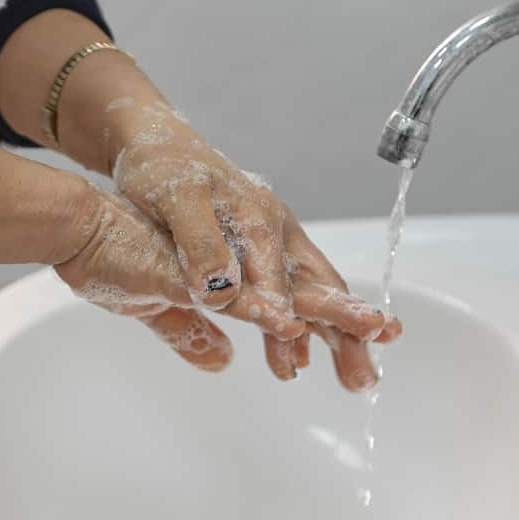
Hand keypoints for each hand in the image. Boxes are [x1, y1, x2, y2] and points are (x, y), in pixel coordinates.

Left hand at [106, 100, 400, 389]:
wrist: (156, 139)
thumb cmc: (160, 166)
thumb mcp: (174, 198)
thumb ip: (199, 241)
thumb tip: (222, 288)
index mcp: (256, 219)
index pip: (280, 280)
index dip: (290, 320)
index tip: (301, 358)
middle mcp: (275, 228)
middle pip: (318, 287)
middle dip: (344, 333)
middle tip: (362, 380)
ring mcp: (273, 236)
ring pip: (315, 289)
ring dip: (337, 334)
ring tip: (355, 378)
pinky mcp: (262, 244)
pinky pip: (295, 285)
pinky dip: (305, 319)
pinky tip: (301, 353)